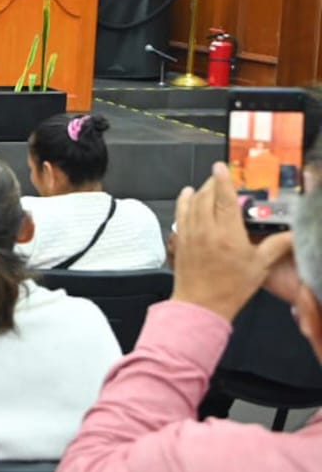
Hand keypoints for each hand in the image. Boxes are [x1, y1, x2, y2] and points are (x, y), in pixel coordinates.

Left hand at [171, 163, 295, 320]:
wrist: (201, 304)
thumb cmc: (229, 288)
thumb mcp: (259, 266)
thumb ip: (276, 246)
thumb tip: (292, 234)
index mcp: (227, 234)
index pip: (224, 198)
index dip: (223, 180)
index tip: (222, 167)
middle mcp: (206, 230)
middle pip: (206, 196)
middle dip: (213, 183)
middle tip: (221, 178)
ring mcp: (190, 234)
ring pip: (191, 202)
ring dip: (199, 190)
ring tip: (208, 185)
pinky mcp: (179, 240)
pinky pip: (179, 213)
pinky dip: (183, 201)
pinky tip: (186, 195)